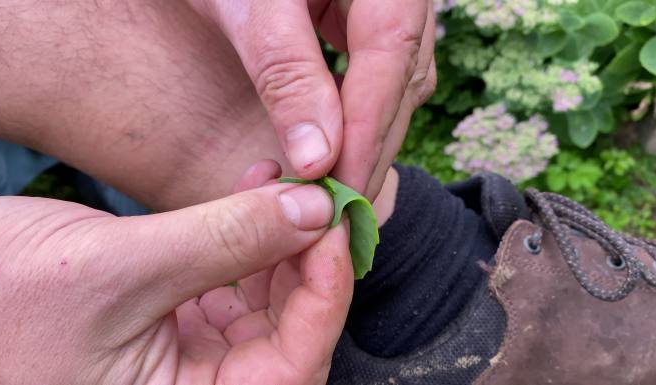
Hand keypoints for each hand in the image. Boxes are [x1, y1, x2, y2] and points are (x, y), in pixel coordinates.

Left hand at [0, 0, 435, 206]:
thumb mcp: (252, 6)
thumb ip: (286, 73)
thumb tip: (316, 162)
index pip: (391, 53)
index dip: (369, 128)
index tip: (344, 190)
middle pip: (402, 78)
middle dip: (372, 147)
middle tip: (340, 211)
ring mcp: (392, 8)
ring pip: (397, 84)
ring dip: (368, 140)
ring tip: (337, 191)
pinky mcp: (370, 22)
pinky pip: (379, 77)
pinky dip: (358, 118)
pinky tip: (334, 150)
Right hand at [0, 181, 352, 383]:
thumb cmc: (1, 301)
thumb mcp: (115, 270)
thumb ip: (222, 242)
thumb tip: (314, 211)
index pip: (294, 365)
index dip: (327, 290)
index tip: (337, 218)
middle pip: (293, 332)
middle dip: (312, 258)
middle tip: (322, 190)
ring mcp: (193, 359)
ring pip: (272, 304)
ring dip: (285, 240)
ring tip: (287, 182)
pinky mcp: (181, 323)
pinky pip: (240, 284)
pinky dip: (253, 238)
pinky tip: (258, 192)